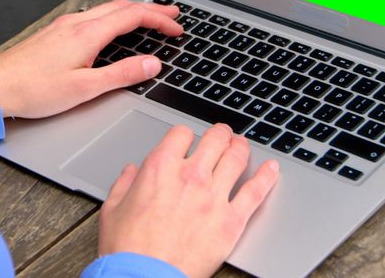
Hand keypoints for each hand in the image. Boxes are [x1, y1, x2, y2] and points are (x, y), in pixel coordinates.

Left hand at [0, 0, 181, 117]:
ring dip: (132, 11)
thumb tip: (151, 64)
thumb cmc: (34, 91)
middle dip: (151, 9)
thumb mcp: (85, 89)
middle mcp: (76, 24)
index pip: (133, 17)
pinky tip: (112, 27)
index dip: (160, 20)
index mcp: (88, 34)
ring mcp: (64, 26)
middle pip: (122, 7)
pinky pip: (92, 16)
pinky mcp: (55, 33)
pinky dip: (113, 17)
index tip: (177, 28)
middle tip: (173, 14)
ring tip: (149, 18)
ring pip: (107, 9)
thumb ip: (121, 75)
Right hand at [97, 124, 280, 277]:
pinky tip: (272, 169)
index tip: (188, 141)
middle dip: (220, 134)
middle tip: (223, 135)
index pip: (181, 134)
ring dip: (241, 147)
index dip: (185, 135)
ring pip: (237, 158)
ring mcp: (213, 197)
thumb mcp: (113, 210)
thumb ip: (124, 185)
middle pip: (215, 139)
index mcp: (160, 169)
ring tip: (242, 146)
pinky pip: (256, 192)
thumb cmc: (128, 250)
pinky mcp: (231, 221)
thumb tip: (130, 172)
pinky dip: (267, 177)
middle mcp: (191, 177)